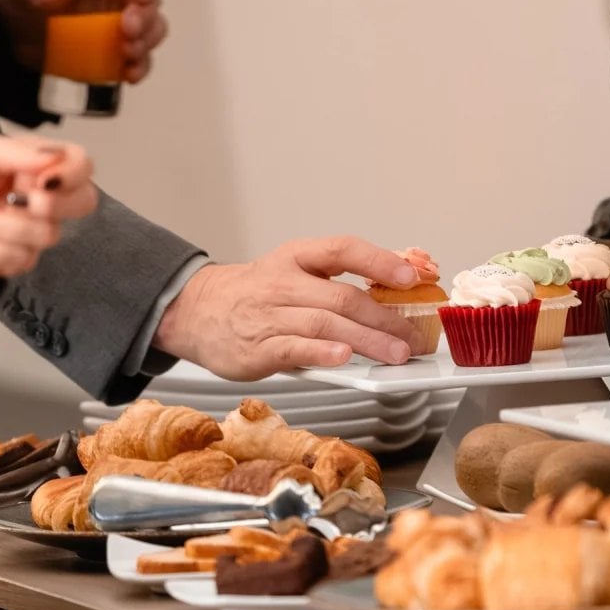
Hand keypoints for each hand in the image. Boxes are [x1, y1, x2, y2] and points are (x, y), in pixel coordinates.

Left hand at [0, 0, 167, 83]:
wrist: (17, 32)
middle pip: (152, 0)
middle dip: (145, 17)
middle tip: (127, 31)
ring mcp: (124, 23)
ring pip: (153, 30)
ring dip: (146, 42)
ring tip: (127, 52)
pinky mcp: (119, 52)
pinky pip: (140, 60)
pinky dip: (139, 67)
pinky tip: (129, 75)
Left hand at [0, 130, 97, 277]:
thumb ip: (11, 151)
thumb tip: (53, 158)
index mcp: (35, 161)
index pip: (81, 164)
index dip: (71, 174)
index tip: (39, 181)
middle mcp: (41, 194)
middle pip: (84, 202)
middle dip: (49, 205)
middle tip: (14, 199)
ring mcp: (31, 229)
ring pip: (48, 235)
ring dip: (5, 227)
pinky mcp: (16, 258)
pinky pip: (23, 260)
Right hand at [151, 237, 426, 380]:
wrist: (195, 311)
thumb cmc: (253, 295)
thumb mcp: (292, 272)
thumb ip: (335, 280)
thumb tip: (395, 289)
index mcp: (296, 257)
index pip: (343, 249)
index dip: (379, 261)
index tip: (410, 277)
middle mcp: (283, 283)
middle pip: (342, 296)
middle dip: (385, 318)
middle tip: (413, 336)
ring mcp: (270, 316)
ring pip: (325, 324)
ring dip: (366, 340)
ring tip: (394, 354)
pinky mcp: (257, 349)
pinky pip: (294, 349)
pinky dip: (322, 353)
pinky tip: (344, 359)